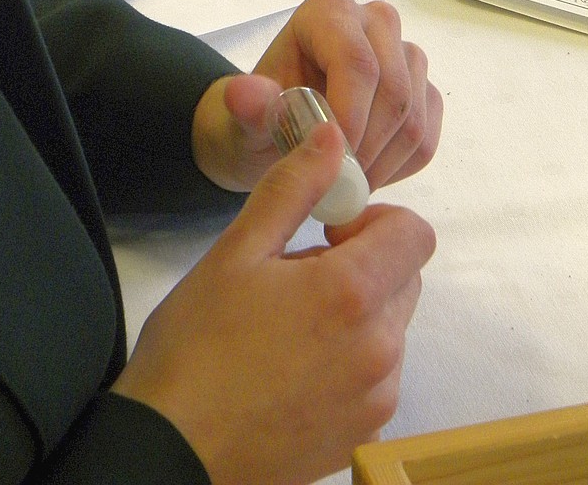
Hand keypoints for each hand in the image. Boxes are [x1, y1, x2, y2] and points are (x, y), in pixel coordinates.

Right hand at [112, 123, 434, 484]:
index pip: (415, 233)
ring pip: (392, 327)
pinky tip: (291, 366)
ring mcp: (376, 399)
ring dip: (356, 313)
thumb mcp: (237, 251)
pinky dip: (350, 359)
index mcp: (352, 294)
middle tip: (297, 275)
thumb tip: (331, 136)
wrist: (171, 451)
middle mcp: (381, 350)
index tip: (327, 231)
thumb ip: (294, 187)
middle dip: (363, 263)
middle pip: (406, 277)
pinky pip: (378, 375)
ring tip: (287, 326)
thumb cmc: (195, 348)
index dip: (373, 220)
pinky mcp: (364, 433)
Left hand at [192, 0, 442, 194]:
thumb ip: (248, 107)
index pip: (357, 62)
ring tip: (340, 187)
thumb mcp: (243, 119)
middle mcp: (376, 22)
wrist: (273, 135)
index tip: (330, 164)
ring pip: (413, 118)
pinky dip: (395, 170)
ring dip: (380, 165)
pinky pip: (425, 139)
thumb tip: (243, 94)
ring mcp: (406, 56)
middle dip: (365, 148)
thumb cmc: (258, 120)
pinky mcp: (423, 92)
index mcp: (330, 11)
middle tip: (333, 186)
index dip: (350, 117)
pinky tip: (361, 178)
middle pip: (394, 90)